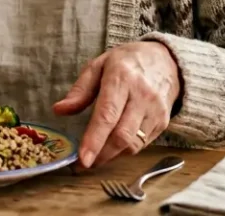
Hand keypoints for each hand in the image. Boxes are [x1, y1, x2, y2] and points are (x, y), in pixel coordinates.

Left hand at [53, 41, 180, 168]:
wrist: (165, 60)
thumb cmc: (126, 62)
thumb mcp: (98, 66)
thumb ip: (79, 90)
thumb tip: (59, 110)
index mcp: (121, 78)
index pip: (107, 115)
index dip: (94, 139)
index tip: (82, 158)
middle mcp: (142, 96)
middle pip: (122, 135)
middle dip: (101, 154)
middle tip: (82, 164)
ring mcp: (156, 111)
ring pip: (133, 144)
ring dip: (112, 155)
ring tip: (95, 157)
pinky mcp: (164, 122)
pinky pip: (143, 144)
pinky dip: (125, 150)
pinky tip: (112, 148)